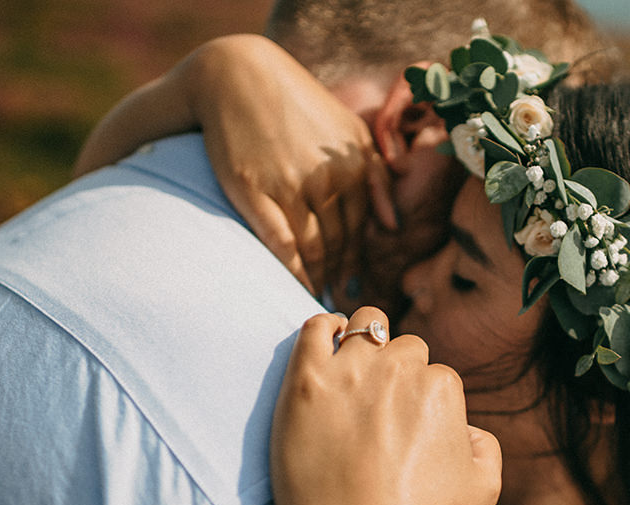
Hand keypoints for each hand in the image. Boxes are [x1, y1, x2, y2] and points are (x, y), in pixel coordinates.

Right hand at [187, 35, 396, 291]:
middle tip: (339, 303)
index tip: (355, 287)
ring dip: (319, 279)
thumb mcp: (350, 133)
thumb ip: (376, 177)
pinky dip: (293, 271)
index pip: (360, 230)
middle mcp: (326, 180)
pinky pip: (282, 245)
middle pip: (339, 245)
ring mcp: (289, 187)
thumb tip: (392, 227)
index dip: (357, 263)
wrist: (237, 77)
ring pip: (313, 250)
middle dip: (341, 278)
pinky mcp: (254, 192)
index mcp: (353, 167)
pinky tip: (298, 286)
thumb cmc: (299, 106)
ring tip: (319, 298)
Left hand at [271, 308, 501, 504]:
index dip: (422, 402)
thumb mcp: (483, 489)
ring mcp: (350, 371)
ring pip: (365, 326)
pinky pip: (316, 327)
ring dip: (365, 342)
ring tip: (353, 371)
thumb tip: (464, 426)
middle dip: (396, 373)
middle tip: (379, 411)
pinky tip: (327, 345)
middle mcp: (400, 369)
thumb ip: (484, 445)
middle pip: (403, 350)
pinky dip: (325, 328)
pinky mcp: (306, 380)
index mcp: (442, 388)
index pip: (435, 375)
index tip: (407, 429)